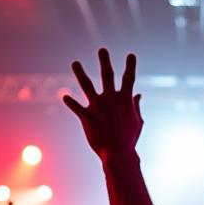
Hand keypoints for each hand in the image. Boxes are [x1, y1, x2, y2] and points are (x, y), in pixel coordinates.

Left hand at [62, 48, 142, 162]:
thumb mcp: (137, 122)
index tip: (131, 55)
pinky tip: (65, 96)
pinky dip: (70, 102)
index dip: (131, 66)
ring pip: (86, 85)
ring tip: (75, 63)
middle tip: (102, 50)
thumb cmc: (129, 140)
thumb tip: (138, 94)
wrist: (118, 154)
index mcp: (125, 99)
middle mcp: (110, 98)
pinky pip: (76, 107)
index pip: (129, 79)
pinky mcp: (86, 116)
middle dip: (105, 61)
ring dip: (80, 73)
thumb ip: (136, 106)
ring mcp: (97, 106)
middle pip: (107, 75)